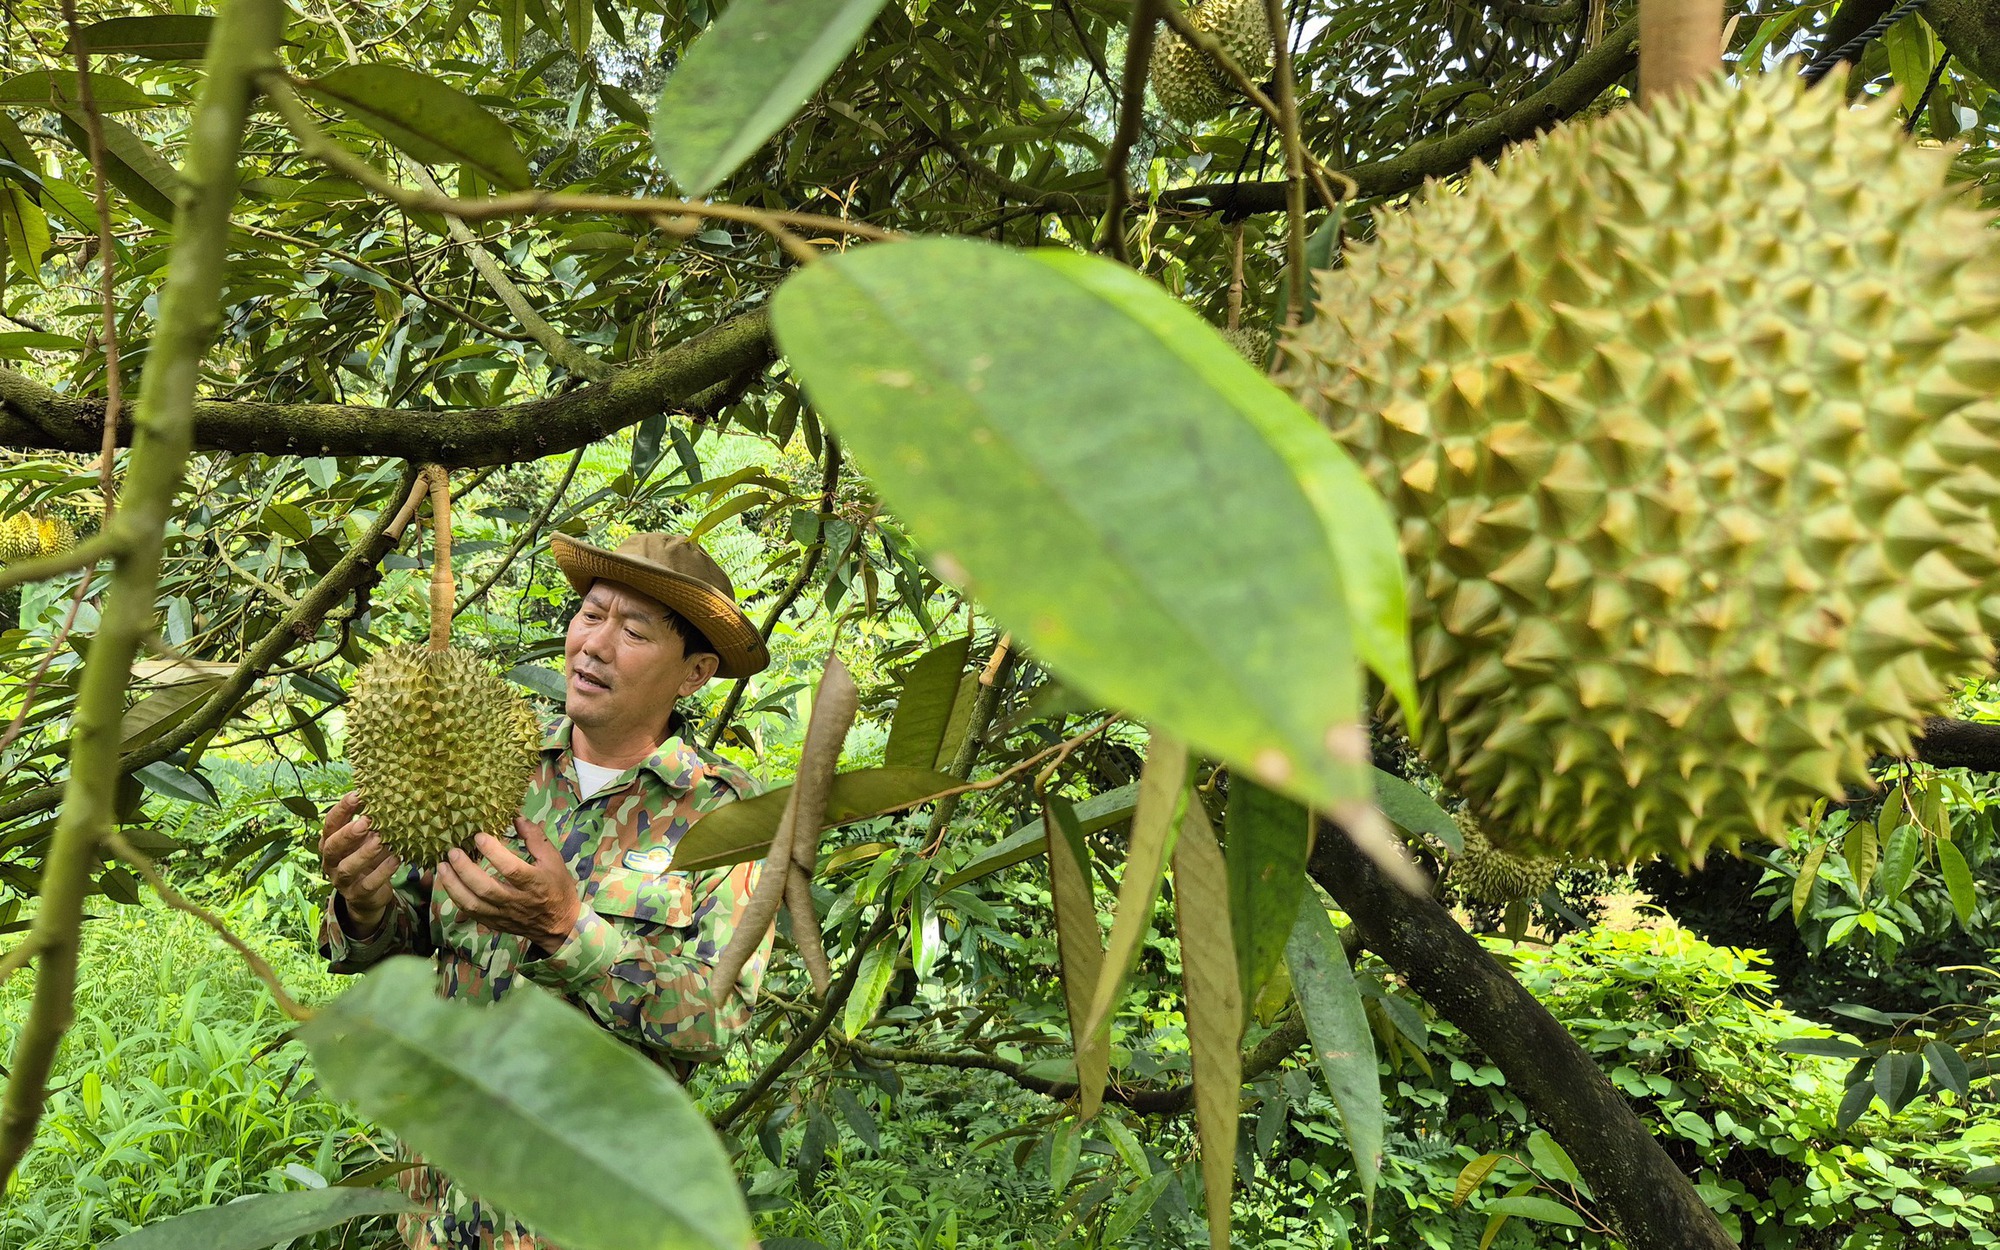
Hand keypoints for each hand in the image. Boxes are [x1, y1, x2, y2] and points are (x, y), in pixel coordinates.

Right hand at [318, 790, 401, 936]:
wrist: (367, 896)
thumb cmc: (366, 857)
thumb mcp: (364, 839)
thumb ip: (369, 821)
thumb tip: (385, 790)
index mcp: (330, 843)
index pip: (330, 824)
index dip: (342, 809)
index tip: (357, 795)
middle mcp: (331, 862)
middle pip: (332, 847)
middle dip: (349, 833)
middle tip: (367, 821)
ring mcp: (342, 880)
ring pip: (348, 867)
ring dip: (365, 852)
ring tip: (381, 840)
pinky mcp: (358, 895)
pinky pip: (368, 884)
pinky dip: (383, 871)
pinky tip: (396, 859)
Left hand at [438, 818, 579, 952]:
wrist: (559, 925)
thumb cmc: (557, 888)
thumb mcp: (554, 860)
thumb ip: (535, 839)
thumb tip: (516, 818)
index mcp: (535, 883)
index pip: (511, 869)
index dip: (494, 853)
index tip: (479, 836)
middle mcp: (517, 901)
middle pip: (486, 888)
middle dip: (465, 870)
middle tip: (452, 852)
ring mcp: (503, 914)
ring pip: (473, 904)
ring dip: (454, 885)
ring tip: (442, 867)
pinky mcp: (494, 922)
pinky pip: (470, 912)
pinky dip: (456, 898)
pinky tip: (448, 883)